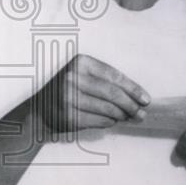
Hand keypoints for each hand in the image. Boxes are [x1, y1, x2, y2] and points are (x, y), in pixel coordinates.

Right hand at [34, 53, 149, 133]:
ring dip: (123, 115)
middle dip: (131, 105)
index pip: (114, 76)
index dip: (133, 89)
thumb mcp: (83, 75)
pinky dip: (110, 122)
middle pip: (113, 94)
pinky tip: (113, 121)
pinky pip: (99, 121)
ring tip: (131, 117)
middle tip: (142, 113)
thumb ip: (106, 81)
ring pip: (108, 109)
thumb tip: (137, 96)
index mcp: (81, 63)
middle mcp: (73, 78)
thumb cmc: (68, 90)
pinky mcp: (68, 116)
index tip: (146, 99)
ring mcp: (69, 98)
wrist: (39, 109)